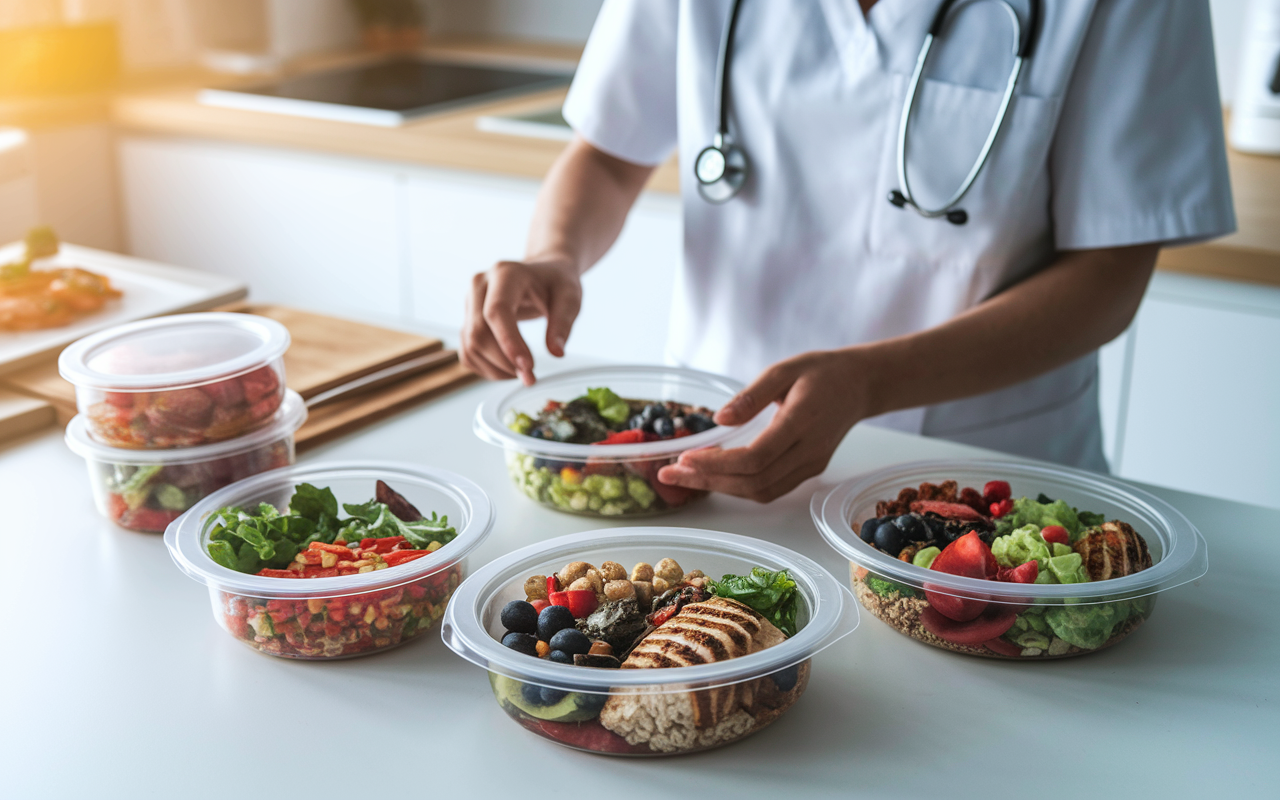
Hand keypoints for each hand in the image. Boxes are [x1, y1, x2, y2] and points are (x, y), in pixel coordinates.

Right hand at [460, 258, 582, 384]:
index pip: (497, 311)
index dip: (509, 342)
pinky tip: (508, 369)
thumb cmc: (555, 282)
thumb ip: (563, 323)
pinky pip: (468, 352)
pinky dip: (486, 368)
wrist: (542, 272)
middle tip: (530, 377)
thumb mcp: (569, 297)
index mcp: (505, 273)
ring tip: (522, 373)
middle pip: (479, 332)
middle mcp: (480, 285)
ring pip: (470, 346)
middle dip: (504, 362)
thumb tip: (556, 352)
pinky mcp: (467, 319)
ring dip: (495, 369)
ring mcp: (469, 302)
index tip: (528, 367)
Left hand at [657, 350, 870, 502]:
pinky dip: (740, 487)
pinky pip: (771, 489)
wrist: (861, 385)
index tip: (684, 458)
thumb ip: (751, 395)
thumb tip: (719, 418)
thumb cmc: (822, 372)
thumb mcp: (784, 369)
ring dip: (721, 487)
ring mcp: (811, 465)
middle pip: (754, 481)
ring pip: (762, 491)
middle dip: (708, 480)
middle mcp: (808, 451)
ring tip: (686, 476)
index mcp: (801, 422)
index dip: (717, 463)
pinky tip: (716, 476)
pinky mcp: (810, 470)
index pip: (755, 457)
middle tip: (670, 474)